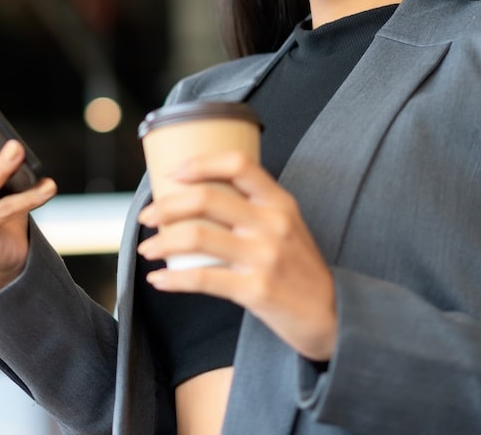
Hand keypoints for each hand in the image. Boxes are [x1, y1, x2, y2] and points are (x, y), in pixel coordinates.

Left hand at [136, 152, 337, 360]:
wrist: (334, 317)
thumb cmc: (300, 270)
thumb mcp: (288, 227)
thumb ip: (255, 209)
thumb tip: (200, 197)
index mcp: (280, 202)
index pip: (238, 164)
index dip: (200, 162)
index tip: (173, 173)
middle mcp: (273, 224)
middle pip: (206, 198)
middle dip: (166, 205)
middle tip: (146, 215)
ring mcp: (265, 256)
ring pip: (197, 237)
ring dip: (161, 241)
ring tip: (146, 248)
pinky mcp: (257, 290)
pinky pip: (202, 279)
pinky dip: (172, 280)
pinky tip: (158, 280)